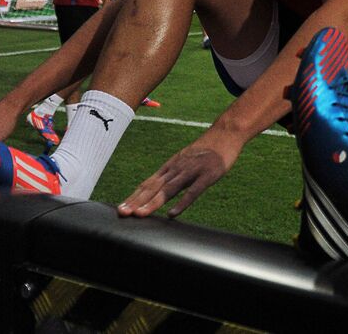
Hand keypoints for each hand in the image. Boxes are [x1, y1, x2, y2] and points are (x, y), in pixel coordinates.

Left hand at [118, 129, 242, 217]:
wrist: (226, 133)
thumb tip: (160, 191)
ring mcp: (192, 171)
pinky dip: (182, 202)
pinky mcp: (208, 174)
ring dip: (153, 202)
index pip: (148, 183)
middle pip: (154, 187)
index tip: (121, 208)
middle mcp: (177, 168)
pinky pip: (193, 191)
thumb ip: (174, 175)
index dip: (134, 196)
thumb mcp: (186, 160)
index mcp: (171, 166)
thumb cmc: (207, 149)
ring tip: (140, 214)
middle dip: (137, 201)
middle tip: (122, 213)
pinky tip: (172, 214)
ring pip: (169, 189)